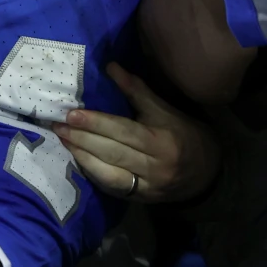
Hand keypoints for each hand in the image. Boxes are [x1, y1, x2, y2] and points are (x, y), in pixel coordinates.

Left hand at [53, 64, 220, 202]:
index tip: (72, 115)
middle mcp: (154, 167)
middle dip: (82, 139)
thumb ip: (137, 91)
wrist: (209, 174)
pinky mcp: (140, 199)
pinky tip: (78, 160)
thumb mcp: (165, 110)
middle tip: (57, 126)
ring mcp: (147, 186)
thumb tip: (111, 67)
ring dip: (82, 157)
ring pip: (109, 174)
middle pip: (112, 152)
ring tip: (63, 141)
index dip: (96, 123)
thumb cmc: (186, 135)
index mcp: (161, 142)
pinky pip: (112, 187)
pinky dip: (93, 173)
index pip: (123, 131)